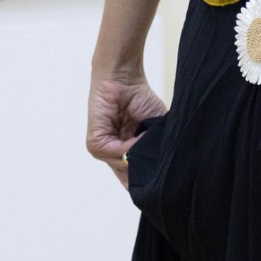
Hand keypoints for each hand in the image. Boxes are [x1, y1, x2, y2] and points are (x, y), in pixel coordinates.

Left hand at [87, 69, 167, 190]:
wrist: (124, 78)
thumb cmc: (140, 99)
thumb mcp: (153, 130)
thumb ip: (153, 150)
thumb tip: (160, 173)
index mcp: (125, 154)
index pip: (134, 180)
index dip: (149, 182)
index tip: (165, 182)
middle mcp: (112, 155)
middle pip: (128, 178)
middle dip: (144, 174)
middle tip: (160, 167)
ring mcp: (103, 150)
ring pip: (123, 167)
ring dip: (139, 155)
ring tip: (147, 138)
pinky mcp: (95, 143)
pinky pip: (116, 154)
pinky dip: (129, 147)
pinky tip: (137, 136)